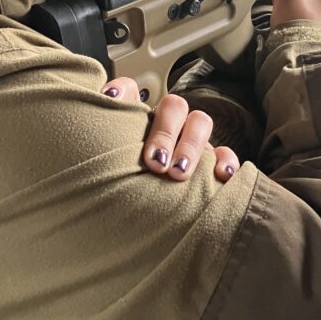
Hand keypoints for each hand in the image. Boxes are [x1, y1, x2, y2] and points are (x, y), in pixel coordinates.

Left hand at [102, 78, 239, 182]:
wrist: (131, 226)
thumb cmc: (116, 194)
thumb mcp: (104, 171)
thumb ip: (101, 147)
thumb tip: (95, 116)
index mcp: (135, 123)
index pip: (131, 92)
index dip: (124, 92)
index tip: (111, 102)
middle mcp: (162, 126)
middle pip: (173, 106)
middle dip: (165, 132)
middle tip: (154, 162)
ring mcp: (188, 142)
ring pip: (200, 122)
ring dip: (191, 145)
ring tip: (178, 174)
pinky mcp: (210, 165)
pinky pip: (224, 154)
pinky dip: (224, 161)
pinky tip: (220, 176)